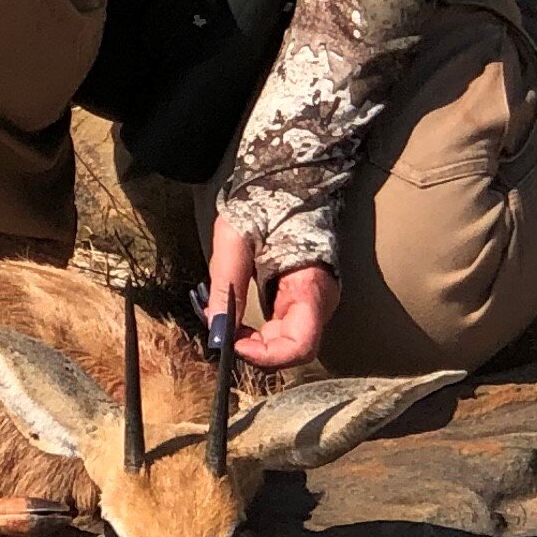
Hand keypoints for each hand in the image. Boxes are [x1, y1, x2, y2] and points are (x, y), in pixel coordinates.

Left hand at [208, 211, 337, 371]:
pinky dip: (260, 333)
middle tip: (224, 335)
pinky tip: (239, 320)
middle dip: (258, 351)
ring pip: (288, 344)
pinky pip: (283, 329)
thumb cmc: (264, 203)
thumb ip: (225, 284)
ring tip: (228, 324)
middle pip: (293, 350)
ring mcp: (312, 302)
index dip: (266, 355)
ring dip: (257, 344)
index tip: (233, 343)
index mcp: (312, 286)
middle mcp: (320, 302)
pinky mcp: (300, 299)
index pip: (300, 345)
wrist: (286, 181)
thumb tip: (215, 325)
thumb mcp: (235, 241)